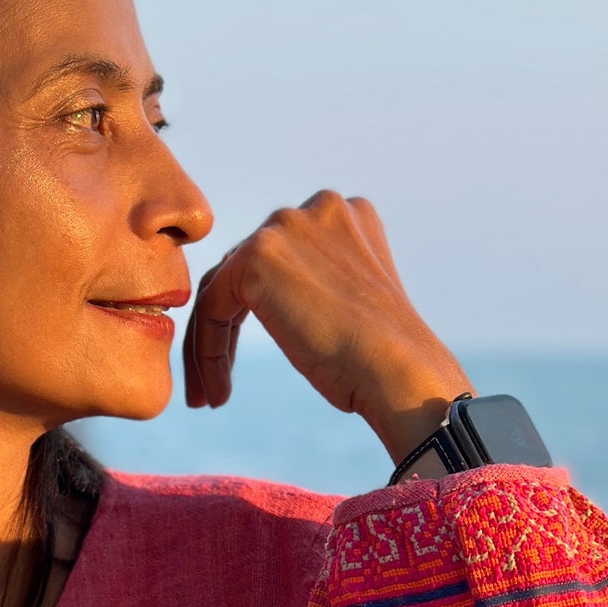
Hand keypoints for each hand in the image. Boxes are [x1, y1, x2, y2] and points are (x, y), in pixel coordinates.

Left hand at [182, 190, 473, 466]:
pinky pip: (212, 305)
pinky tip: (219, 393)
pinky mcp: (258, 256)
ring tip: (212, 397)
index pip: (282, 259)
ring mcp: (287, 227)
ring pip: (224, 287)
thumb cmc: (382, 362)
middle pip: (247, 268)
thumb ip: (317, 286)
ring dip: (212, 344)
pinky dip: (208, 351)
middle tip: (218, 384)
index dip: (262, 313)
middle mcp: (318, 209)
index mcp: (348, 218)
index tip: (253, 360)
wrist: (399, 372)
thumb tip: (283, 306)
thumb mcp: (351, 307)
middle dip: (229, 327)